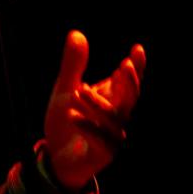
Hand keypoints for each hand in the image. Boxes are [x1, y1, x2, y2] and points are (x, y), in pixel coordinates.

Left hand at [43, 31, 145, 191]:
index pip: (128, 83)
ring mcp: (112, 137)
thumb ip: (73, 66)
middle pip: (130, 100)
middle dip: (129, 83)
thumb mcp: (65, 91)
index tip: (137, 49)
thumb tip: (77, 34)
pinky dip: (88, 126)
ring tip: (78, 91)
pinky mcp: (102, 154)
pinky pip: (99, 140)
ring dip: (97, 104)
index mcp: (113, 101)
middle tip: (124, 66)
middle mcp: (117, 118)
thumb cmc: (66, 124)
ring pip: (112, 119)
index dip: (137, 68)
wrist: (55, 159)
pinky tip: (73, 116)